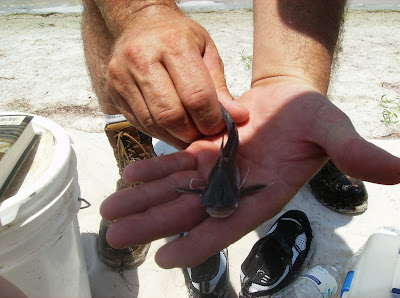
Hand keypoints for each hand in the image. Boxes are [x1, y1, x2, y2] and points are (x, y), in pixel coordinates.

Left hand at [100, 79, 399, 267]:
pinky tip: (129, 173)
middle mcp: (234, 187)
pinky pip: (175, 162)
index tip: (168, 258)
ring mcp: (216, 170)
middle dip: (153, 222)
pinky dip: (152, 168)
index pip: (230, 223)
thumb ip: (354, 152)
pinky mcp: (204, 152)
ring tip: (110, 210)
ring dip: (143, 199)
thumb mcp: (333, 130)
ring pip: (174, 189)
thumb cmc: (311, 119)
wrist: (289, 101)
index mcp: (263, 192)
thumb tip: (396, 169)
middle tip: (116, 235)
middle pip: (189, 211)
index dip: (200, 242)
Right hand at [106, 5, 247, 148]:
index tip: (218, 128)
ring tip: (189, 135)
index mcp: (173, 44)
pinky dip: (159, 133)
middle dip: (192, 133)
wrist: (140, 22)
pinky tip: (172, 130)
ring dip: (175, 137)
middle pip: (171, 114)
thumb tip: (238, 117)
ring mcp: (122, 76)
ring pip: (153, 123)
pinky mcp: (113, 91)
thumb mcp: (206, 51)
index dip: (210, 119)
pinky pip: (139, 123)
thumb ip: (220, 86)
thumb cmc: (178, 37)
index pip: (196, 95)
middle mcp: (142, 58)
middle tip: (203, 136)